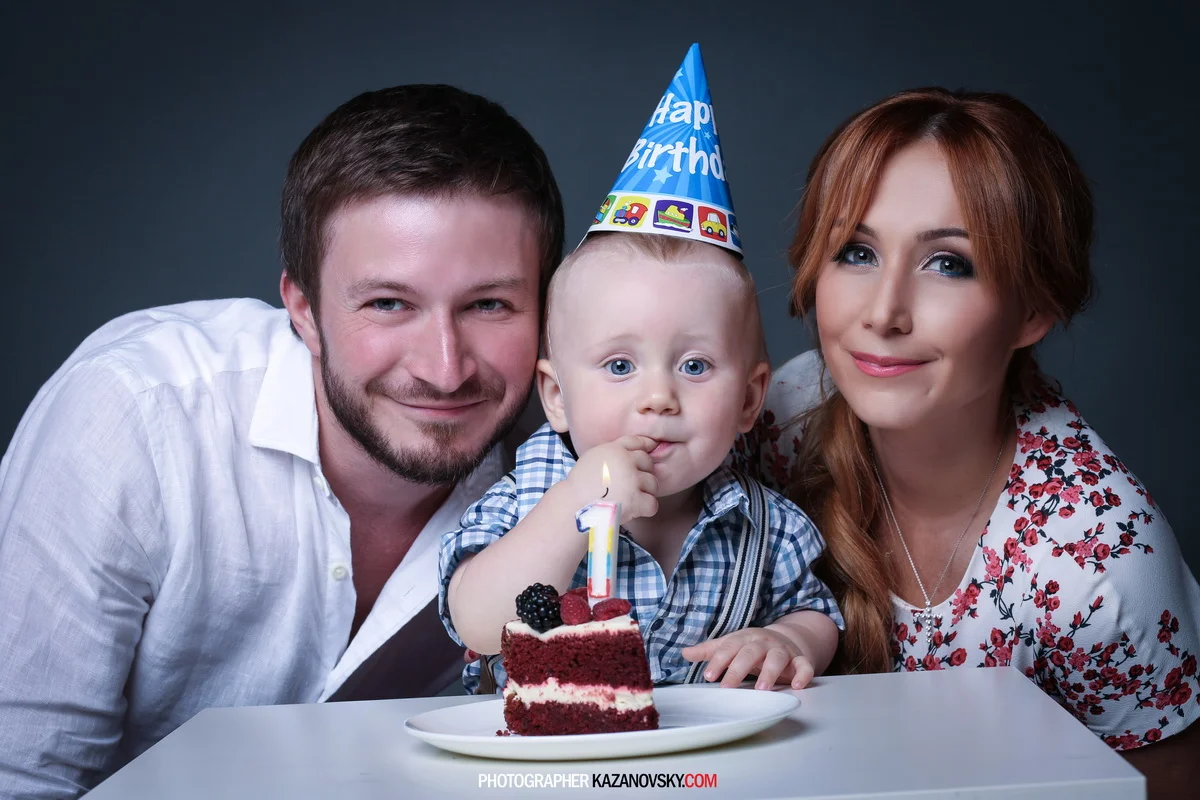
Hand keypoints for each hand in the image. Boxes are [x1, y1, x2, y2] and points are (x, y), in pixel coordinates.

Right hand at [566, 436, 658, 522]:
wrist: (574, 505)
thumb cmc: (580, 484)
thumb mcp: (593, 457)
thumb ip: (612, 452)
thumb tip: (630, 453)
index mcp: (615, 449)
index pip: (638, 442)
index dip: (647, 445)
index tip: (651, 448)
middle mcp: (626, 462)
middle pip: (648, 463)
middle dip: (644, 473)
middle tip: (633, 483)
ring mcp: (632, 481)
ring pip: (653, 484)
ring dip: (645, 492)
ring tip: (630, 498)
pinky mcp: (635, 500)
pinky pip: (652, 503)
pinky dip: (646, 508)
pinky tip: (635, 509)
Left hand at [681, 627, 815, 689]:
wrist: (784, 639)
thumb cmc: (751, 646)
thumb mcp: (730, 645)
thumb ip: (709, 651)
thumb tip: (684, 653)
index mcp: (744, 638)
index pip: (729, 647)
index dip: (718, 661)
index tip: (708, 676)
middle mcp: (763, 642)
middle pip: (750, 652)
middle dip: (738, 668)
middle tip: (727, 687)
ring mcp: (782, 651)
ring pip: (777, 658)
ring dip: (770, 672)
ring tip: (761, 689)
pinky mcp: (799, 660)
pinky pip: (804, 666)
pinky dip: (803, 674)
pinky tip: (797, 686)